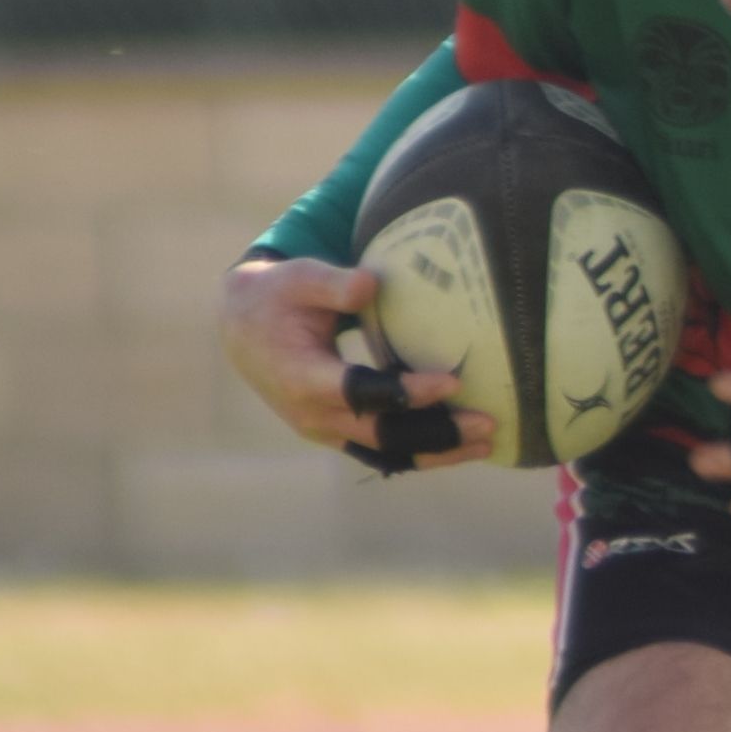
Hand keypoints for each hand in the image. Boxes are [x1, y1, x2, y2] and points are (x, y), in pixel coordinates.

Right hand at [220, 252, 489, 462]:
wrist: (242, 332)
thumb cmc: (277, 297)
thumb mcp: (298, 278)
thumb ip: (332, 283)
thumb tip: (371, 284)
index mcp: (302, 377)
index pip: (360, 393)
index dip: (405, 393)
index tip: (451, 382)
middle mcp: (313, 415)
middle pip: (383, 434)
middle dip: (438, 433)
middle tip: (488, 424)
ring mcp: (325, 430)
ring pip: (386, 453)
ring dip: (438, 453)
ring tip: (486, 443)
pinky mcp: (337, 433)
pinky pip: (382, 452)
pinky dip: (421, 452)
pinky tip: (461, 447)